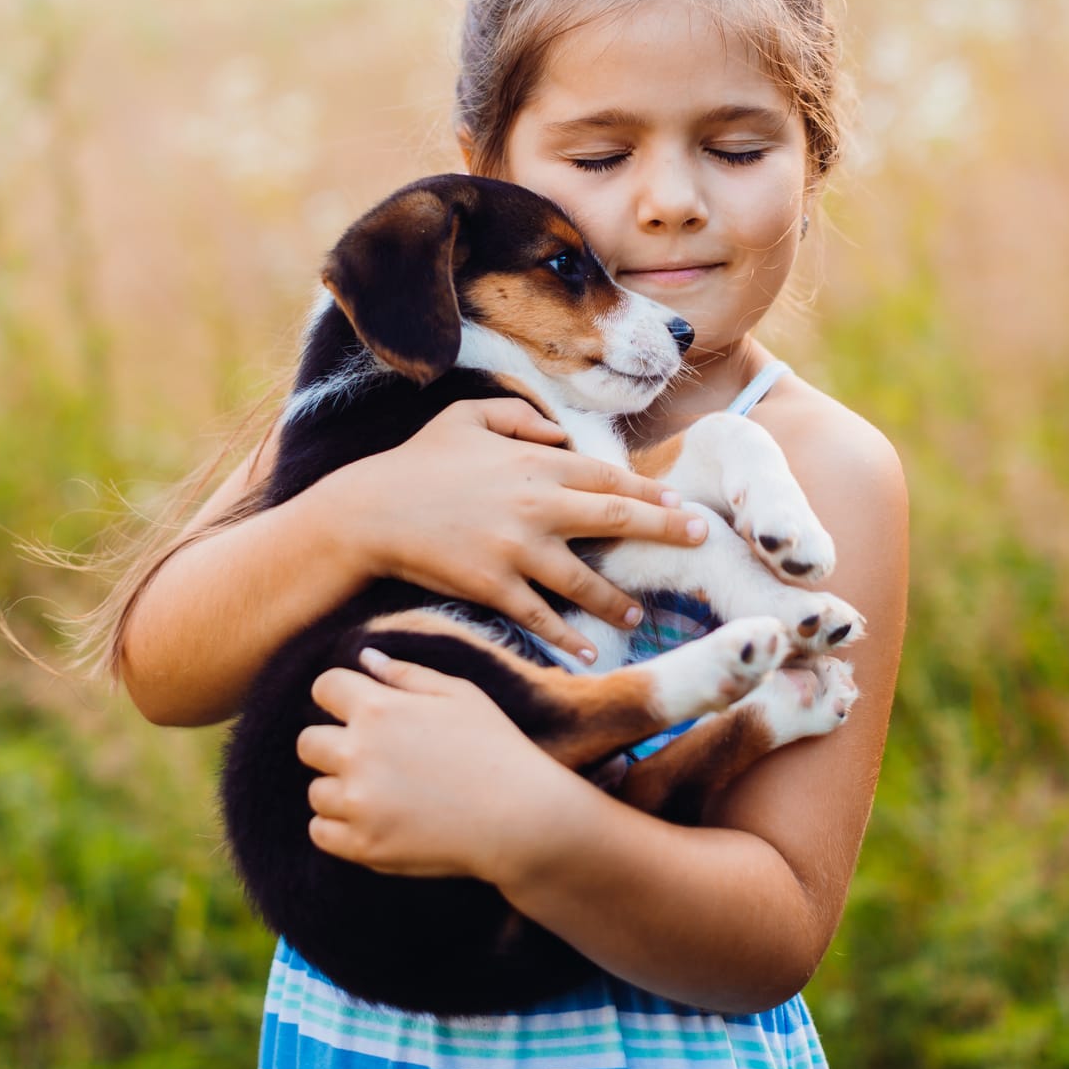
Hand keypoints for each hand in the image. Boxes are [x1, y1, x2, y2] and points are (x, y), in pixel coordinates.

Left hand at [298, 648, 582, 881]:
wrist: (521, 819)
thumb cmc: (496, 749)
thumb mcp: (460, 695)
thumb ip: (407, 674)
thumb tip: (364, 657)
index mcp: (378, 709)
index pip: (324, 688)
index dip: (340, 695)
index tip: (357, 709)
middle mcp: (358, 754)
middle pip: (308, 742)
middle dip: (334, 744)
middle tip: (372, 757)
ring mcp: (358, 803)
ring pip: (316, 791)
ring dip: (341, 789)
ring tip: (383, 793)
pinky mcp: (363, 846)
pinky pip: (320, 832)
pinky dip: (338, 827)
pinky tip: (372, 819)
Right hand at [322, 398, 708, 660]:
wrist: (369, 511)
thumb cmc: (418, 462)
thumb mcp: (466, 417)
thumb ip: (519, 416)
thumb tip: (559, 432)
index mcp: (533, 461)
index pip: (608, 477)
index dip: (650, 492)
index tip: (681, 504)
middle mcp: (535, 504)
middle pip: (615, 520)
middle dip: (664, 530)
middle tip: (700, 540)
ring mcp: (515, 548)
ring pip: (585, 580)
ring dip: (617, 599)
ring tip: (637, 614)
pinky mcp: (493, 586)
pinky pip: (540, 616)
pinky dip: (566, 637)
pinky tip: (586, 653)